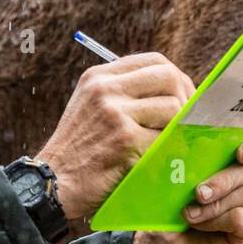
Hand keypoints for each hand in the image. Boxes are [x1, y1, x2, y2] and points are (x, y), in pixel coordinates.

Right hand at [36, 52, 195, 219]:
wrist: (54, 183)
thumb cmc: (79, 150)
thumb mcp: (91, 106)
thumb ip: (123, 92)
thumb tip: (174, 88)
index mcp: (99, 77)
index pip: (154, 60)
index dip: (177, 77)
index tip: (184, 96)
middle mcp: (106, 89)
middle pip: (168, 76)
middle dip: (186, 97)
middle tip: (187, 118)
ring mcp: (115, 113)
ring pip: (173, 107)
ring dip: (177, 127)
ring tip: (168, 141)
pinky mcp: (125, 139)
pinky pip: (165, 138)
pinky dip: (169, 150)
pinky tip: (160, 158)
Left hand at [132, 132, 242, 243]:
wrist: (163, 241)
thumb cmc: (170, 199)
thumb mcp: (172, 172)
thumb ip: (181, 151)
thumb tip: (181, 137)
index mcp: (240, 158)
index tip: (240, 153)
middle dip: (224, 180)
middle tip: (199, 192)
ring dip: (216, 204)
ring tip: (190, 213)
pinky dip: (218, 221)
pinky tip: (200, 225)